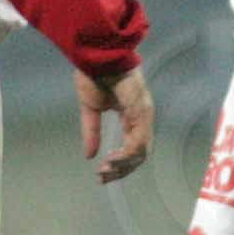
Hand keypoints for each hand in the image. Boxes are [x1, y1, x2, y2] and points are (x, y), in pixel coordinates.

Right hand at [77, 66, 154, 184]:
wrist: (97, 55)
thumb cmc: (94, 74)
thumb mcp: (91, 110)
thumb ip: (92, 132)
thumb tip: (89, 155)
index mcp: (132, 116)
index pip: (131, 147)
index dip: (118, 164)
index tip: (101, 174)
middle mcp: (142, 117)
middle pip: (139, 154)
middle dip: (121, 170)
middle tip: (102, 179)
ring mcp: (144, 114)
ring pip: (141, 151)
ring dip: (122, 165)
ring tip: (104, 171)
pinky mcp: (142, 111)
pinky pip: (138, 141)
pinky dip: (125, 154)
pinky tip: (110, 160)